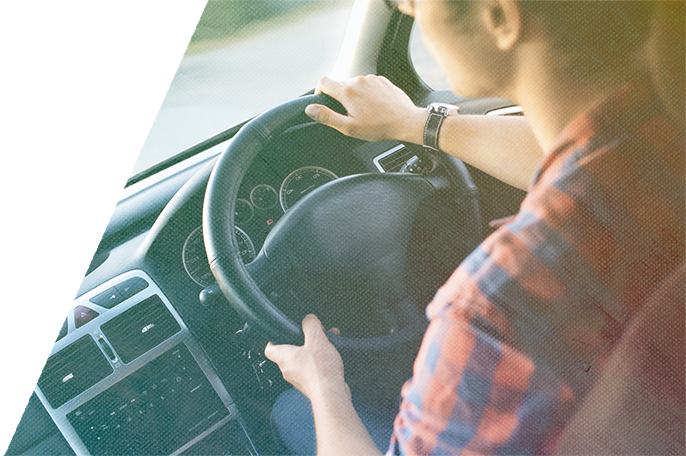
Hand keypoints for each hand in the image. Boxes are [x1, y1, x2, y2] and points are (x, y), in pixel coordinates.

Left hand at [265, 314, 348, 401]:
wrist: (331, 395)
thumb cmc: (321, 372)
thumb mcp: (316, 339)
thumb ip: (311, 325)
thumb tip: (309, 319)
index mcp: (284, 357)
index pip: (269, 348)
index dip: (273, 339)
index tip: (281, 332)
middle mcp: (289, 369)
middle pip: (290, 352)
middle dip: (303, 340)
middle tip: (313, 334)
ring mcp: (299, 378)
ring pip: (304, 359)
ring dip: (315, 349)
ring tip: (327, 342)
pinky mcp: (311, 384)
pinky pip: (313, 368)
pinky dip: (321, 360)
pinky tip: (332, 355)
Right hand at [305, 75, 426, 142]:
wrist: (406, 121)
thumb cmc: (379, 127)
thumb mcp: (349, 127)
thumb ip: (327, 117)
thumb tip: (310, 109)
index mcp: (347, 91)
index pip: (323, 81)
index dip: (319, 91)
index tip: (324, 102)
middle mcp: (358, 80)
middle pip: (340, 85)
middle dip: (341, 98)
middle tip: (350, 115)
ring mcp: (371, 79)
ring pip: (355, 85)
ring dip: (355, 96)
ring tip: (365, 112)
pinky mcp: (382, 80)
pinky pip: (368, 84)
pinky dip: (368, 94)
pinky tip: (375, 106)